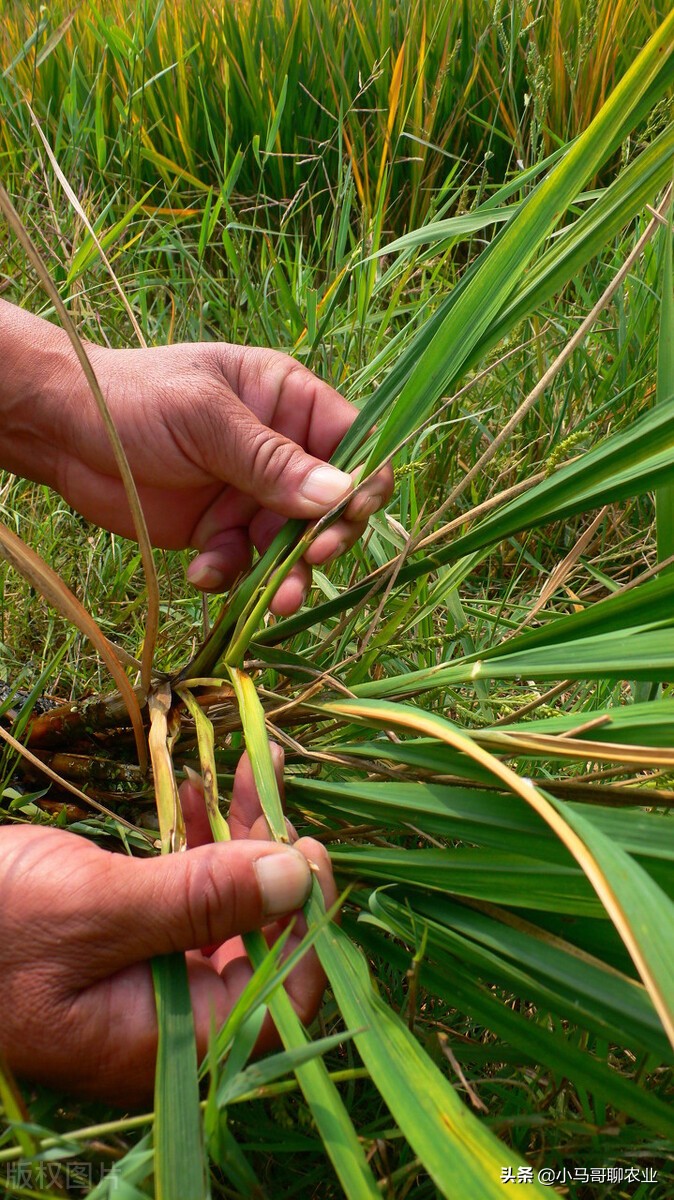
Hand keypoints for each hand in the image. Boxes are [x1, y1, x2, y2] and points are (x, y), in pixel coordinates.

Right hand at [0, 748, 334, 1105]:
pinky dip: (199, 842)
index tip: (308, 852)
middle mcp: (168, 1020)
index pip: (277, 1008)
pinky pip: (186, 894)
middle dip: (274, 864)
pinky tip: (201, 790)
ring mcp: (150, 977)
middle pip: (260, 946)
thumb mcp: (93, 909)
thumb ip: (201, 900)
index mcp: (165, 1045)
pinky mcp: (129, 939)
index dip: (306, 932)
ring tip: (251, 766)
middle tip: (275, 789)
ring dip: (241, 839)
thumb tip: (300, 878)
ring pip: (227, 910)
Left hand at [3, 310, 392, 614]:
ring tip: (277, 601)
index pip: (353, 441)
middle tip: (313, 558)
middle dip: (327, 537)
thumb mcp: (205, 418)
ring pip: (292, 545)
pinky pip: (244, 565)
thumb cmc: (135, 398)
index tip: (352, 514)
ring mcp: (251, 495)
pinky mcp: (219, 532)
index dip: (364, 479)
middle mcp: (280, 451)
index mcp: (288, 402)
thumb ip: (271, 460)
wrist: (62, 431)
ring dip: (287, 574)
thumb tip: (341, 494)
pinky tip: (202, 572)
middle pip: (331, 503)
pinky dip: (230, 576)